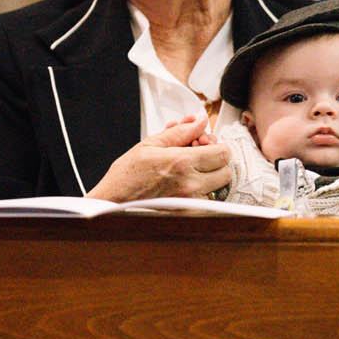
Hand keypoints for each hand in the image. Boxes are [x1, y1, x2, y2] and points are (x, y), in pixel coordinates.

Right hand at [86, 115, 229, 201]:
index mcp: (182, 163)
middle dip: (215, 162)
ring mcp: (190, 203)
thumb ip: (180, 132)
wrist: (113, 204)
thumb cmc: (126, 177)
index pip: (223, 153)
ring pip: (217, 188)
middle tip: (199, 157)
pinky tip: (184, 186)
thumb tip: (199, 122)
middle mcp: (190, 185)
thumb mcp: (150, 145)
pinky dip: (200, 193)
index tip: (207, 144)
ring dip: (208, 178)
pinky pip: (206, 202)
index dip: (217, 145)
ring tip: (187, 173)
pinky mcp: (188, 216)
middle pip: (225, 171)